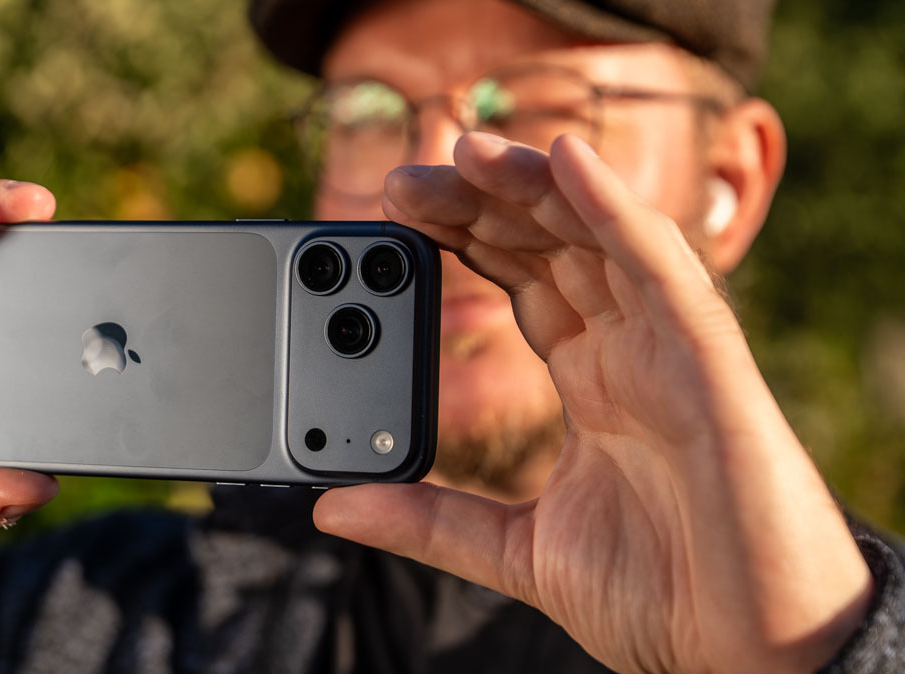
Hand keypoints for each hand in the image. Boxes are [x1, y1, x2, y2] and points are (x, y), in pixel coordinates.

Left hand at [314, 134, 872, 672]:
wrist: (747, 659)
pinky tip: (566, 163)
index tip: (396, 215)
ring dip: (535, 187)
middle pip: (552, 245)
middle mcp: (631, 352)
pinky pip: (663, 271)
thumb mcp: (517, 550)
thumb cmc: (663, 596)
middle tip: (404, 180)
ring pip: (601, 238)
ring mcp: (671, 352)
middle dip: (480, 203)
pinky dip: (616, 212)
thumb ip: (429, 520)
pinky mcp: (709, 367)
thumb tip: (331, 507)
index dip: (464, 237)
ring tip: (464, 151)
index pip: (523, 280)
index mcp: (593, 381)